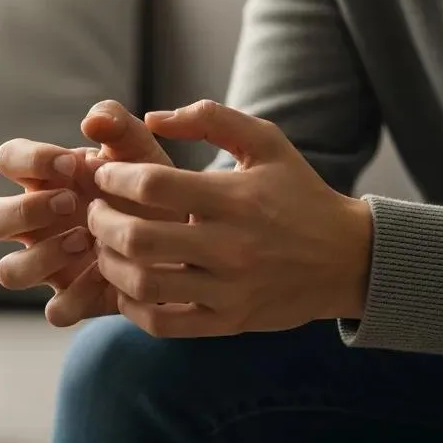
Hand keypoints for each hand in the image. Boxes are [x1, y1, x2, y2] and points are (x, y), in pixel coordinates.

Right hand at [0, 100, 184, 326]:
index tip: (73, 166)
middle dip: (23, 210)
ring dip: (42, 256)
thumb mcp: (141, 150)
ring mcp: (51, 263)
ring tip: (86, 241)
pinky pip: (55, 310)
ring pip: (8, 272)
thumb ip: (118, 124)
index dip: (30, 161)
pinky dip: (78, 296)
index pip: (7, 159)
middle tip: (71, 203)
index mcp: (46, 179)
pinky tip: (108, 275)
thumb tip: (92, 121)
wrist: (186, 235)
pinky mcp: (75, 297)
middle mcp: (38, 223)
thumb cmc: (150, 186)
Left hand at [86, 100, 372, 337]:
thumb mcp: (266, 141)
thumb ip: (210, 119)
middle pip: (138, 238)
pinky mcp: (229, 321)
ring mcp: (229, 289)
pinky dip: (133, 307)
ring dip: (110, 263)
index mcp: (234, 198)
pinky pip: (164, 324)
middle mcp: (230, 246)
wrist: (347, 258)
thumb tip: (153, 118)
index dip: (115, 177)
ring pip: (144, 284)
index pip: (153, 184)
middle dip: (101, 221)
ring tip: (106, 246)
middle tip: (94, 211)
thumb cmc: (299, 193)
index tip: (104, 174)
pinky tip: (128, 286)